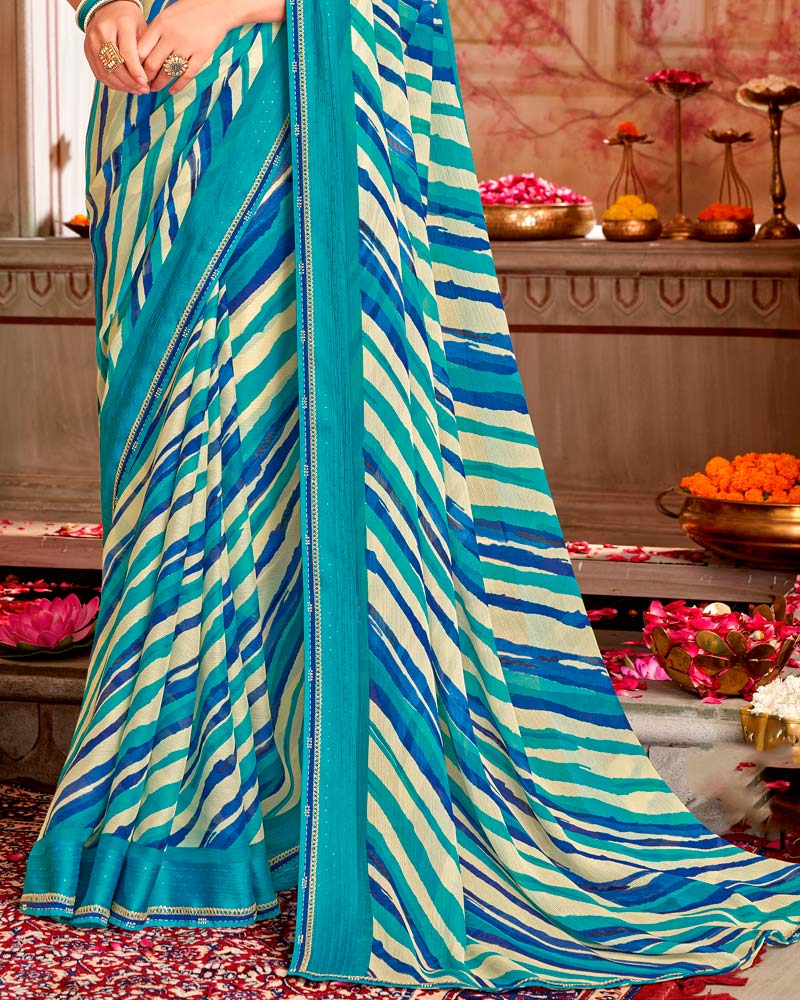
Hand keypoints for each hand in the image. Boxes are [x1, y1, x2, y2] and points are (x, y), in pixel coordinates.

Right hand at [84, 0, 149, 94]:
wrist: (107, 8)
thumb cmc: (129, 20)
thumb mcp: (142, 28)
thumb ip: (145, 50)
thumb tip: (148, 77)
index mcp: (120, 23)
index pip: (127, 52)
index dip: (135, 71)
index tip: (144, 83)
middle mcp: (103, 31)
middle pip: (116, 65)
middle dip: (130, 82)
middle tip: (143, 89)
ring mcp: (92, 41)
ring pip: (106, 72)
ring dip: (122, 86)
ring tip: (136, 90)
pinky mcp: (87, 50)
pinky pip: (99, 73)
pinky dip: (112, 84)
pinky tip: (124, 87)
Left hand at [137, 0, 284, 97]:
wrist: (216, 6)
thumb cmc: (189, 10)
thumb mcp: (167, 15)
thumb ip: (155, 32)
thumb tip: (141, 52)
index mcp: (160, 25)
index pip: (141, 50)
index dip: (135, 64)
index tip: (134, 72)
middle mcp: (171, 36)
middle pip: (152, 64)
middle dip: (146, 78)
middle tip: (143, 84)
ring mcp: (187, 46)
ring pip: (168, 73)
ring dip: (159, 84)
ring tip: (155, 89)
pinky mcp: (201, 55)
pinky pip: (187, 75)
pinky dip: (178, 86)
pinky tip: (172, 91)